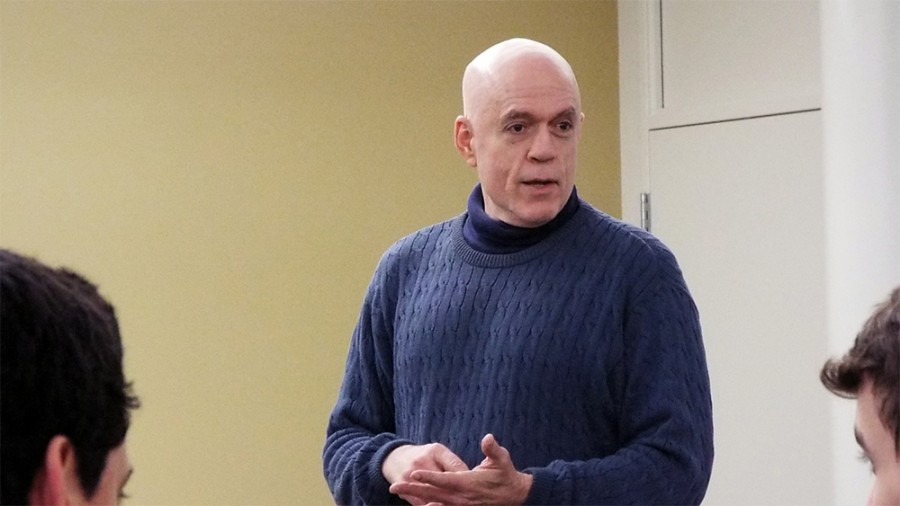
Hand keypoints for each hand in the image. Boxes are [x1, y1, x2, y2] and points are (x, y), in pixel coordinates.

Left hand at [388, 434, 532, 505]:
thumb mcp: (502, 459)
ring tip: (399, 494)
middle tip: (394, 486)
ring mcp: (461, 505)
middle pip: (433, 494)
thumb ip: (493, 449)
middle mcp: (462, 497)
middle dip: (413, 490)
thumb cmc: (505, 475)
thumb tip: (488, 438)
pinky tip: (416, 503)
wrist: (514, 496)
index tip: (414, 474)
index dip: (429, 477)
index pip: (445, 480)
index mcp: (468, 483)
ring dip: (416, 498)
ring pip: (434, 503)